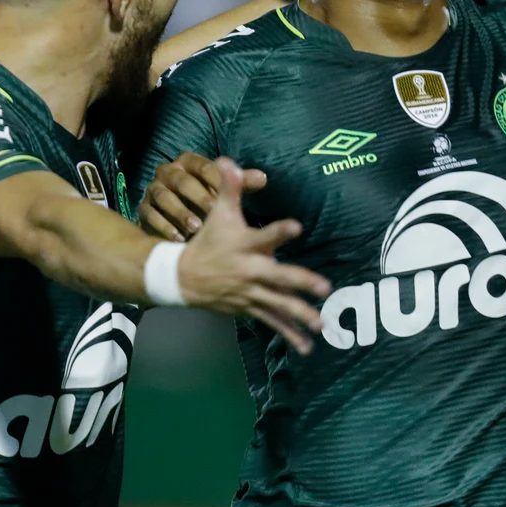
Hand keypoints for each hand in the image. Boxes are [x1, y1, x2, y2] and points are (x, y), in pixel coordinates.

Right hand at [141, 152, 268, 240]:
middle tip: (212, 211)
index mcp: (188, 163)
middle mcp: (168, 172)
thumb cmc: (204, 200)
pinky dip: (163, 226)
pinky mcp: (143, 208)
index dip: (214, 178)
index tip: (226, 191)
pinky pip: (150, 214)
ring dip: (179, 212)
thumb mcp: (221, 191)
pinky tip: (177, 239)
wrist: (173, 218)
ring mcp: (153, 190)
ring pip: (163, 197)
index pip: (201, 165)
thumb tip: (262, 178)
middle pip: (181, 181)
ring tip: (195, 228)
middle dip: (196, 195)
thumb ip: (240, 184)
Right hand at [177, 159, 329, 354]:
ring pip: (278, 305)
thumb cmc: (207, 241)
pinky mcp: (250, 309)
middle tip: (323, 287)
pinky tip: (306, 347)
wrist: (182, 278)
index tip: (296, 227)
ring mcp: (250, 293)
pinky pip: (272, 323)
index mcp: (243, 245)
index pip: (263, 236)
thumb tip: (228, 159)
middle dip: (300, 282)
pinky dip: (289, 335)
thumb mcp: (217, 214)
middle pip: (277, 277)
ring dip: (299, 315)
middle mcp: (249, 271)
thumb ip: (229, 188)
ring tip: (320, 324)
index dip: (278, 231)